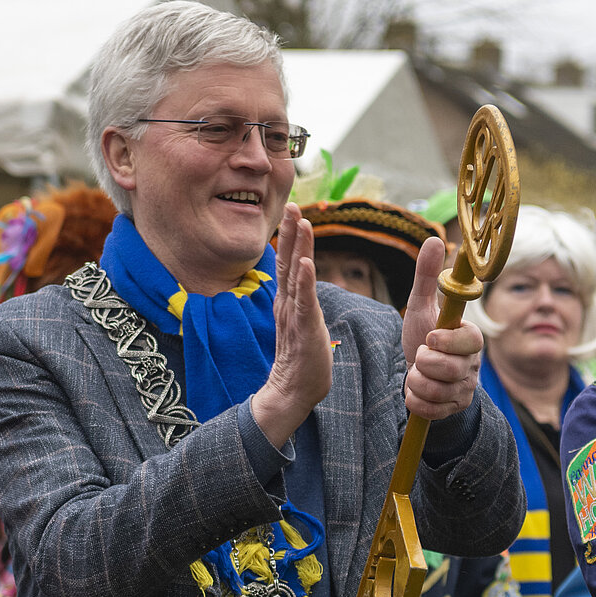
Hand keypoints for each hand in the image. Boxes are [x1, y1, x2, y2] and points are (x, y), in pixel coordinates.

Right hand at [251, 204, 332, 448]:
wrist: (292, 392)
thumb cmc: (303, 362)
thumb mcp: (303, 327)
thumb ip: (303, 307)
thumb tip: (305, 295)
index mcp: (290, 302)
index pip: (290, 265)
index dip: (292, 238)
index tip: (294, 212)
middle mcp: (288, 304)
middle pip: (290, 262)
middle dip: (292, 232)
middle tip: (293, 204)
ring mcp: (295, 315)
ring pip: (296, 275)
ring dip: (299, 247)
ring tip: (301, 221)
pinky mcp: (303, 329)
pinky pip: (304, 301)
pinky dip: (305, 280)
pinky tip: (307, 262)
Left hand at [400, 236, 481, 420]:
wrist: (417, 371)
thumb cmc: (423, 336)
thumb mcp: (421, 306)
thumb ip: (427, 276)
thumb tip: (434, 238)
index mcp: (471, 339)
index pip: (470, 342)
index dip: (447, 342)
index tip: (429, 338)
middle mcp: (473, 365)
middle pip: (449, 369)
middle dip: (422, 362)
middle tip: (419, 355)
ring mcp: (465, 389)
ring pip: (436, 390)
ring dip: (415, 380)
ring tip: (416, 371)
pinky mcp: (454, 409)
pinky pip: (429, 409)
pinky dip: (414, 399)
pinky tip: (416, 389)